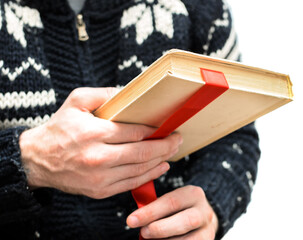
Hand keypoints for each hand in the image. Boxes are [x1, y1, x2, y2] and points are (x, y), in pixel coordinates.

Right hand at [19, 87, 181, 198]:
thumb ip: (103, 94)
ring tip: (172, 150)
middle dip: (165, 145)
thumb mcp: (76, 102)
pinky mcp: (99, 191)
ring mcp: (99, 177)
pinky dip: (149, 176)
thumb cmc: (59, 129)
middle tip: (178, 138)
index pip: (134, 132)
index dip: (154, 130)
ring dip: (161, 160)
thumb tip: (128, 92)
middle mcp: (97, 157)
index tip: (167, 126)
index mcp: (93, 133)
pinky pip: (131, 184)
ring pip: (140, 170)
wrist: (37, 160)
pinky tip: (160, 166)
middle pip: (142, 153)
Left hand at [127, 185, 218, 239]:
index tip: (131, 220)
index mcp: (193, 194)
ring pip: (189, 239)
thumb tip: (135, 219)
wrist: (201, 219)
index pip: (171, 202)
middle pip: (185, 221)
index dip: (150, 212)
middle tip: (142, 232)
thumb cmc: (178, 210)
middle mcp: (203, 211)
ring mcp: (208, 229)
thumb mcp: (171, 201)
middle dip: (160, 229)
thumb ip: (156, 207)